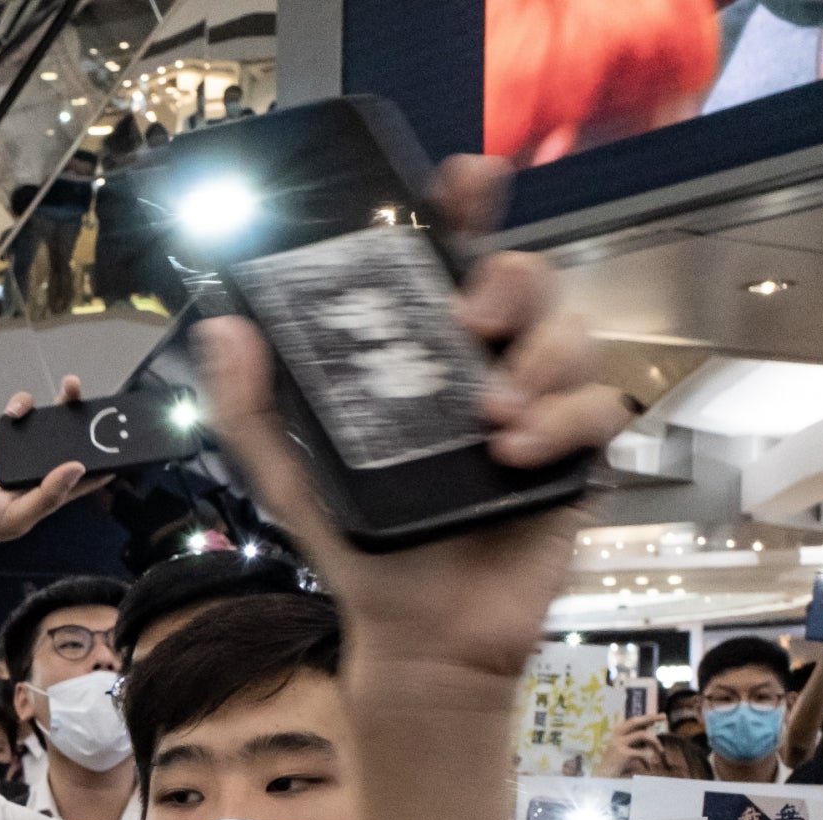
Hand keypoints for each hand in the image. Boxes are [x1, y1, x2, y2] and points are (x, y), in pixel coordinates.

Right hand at [0, 374, 97, 552]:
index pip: (88, 474)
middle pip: (74, 440)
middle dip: (90, 422)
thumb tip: (77, 468)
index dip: (109, 459)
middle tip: (104, 405)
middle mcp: (40, 468)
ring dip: (63, 403)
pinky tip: (17, 413)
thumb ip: (48, 496)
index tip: (127, 442)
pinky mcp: (0, 433)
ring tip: (72, 386)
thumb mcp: (15, 518)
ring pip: (50, 420)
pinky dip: (23, 405)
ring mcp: (21, 449)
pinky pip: (20, 411)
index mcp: (51, 492)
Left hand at [196, 156, 630, 681]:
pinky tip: (516, 455)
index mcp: (421, 355)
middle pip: (526, 277)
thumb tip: (223, 329)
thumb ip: (252, 409)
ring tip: (491, 418)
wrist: (420, 635)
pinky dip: (561, 422)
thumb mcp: (290, 477)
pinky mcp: (575, 454)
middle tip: (471, 321)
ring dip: (535, 362)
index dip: (466, 206)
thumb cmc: (361, 549)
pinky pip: (599, 406)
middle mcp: (484, 365)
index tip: (466, 181)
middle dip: (510, 280)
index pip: (450, 256)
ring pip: (570, 332)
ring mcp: (536, 404)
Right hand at [592, 713, 668, 777]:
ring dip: (655, 742)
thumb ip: (635, 741)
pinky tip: (649, 766)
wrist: (604, 779)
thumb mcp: (625, 750)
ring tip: (661, 751)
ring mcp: (619, 744)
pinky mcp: (623, 754)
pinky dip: (649, 758)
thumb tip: (651, 732)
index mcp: (616, 734)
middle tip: (664, 716)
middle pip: (635, 721)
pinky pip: (644, 752)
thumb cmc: (617, 766)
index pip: (632, 721)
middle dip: (651, 718)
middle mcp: (616, 736)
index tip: (660, 715)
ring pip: (643, 735)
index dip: (646, 717)